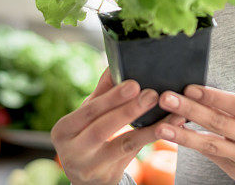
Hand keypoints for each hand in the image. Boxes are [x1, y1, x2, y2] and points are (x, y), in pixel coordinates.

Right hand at [51, 67, 186, 184]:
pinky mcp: (108, 176)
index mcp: (64, 129)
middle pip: (101, 129)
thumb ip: (101, 92)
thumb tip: (115, 61)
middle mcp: (72, 151)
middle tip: (152, 94)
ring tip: (170, 113)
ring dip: (148, 128)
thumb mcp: (86, 116)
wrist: (84, 179)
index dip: (111, 98)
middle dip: (128, 111)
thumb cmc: (86, 137)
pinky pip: (135, 154)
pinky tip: (170, 128)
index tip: (134, 83)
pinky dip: (152, 139)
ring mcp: (90, 167)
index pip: (89, 110)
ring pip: (122, 145)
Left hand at [152, 84, 234, 184]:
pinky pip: (209, 156)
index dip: (212, 96)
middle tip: (167, 99)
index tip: (189, 88)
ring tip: (161, 127)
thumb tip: (198, 92)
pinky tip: (175, 137)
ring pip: (210, 144)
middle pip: (219, 122)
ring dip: (183, 134)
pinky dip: (191, 145)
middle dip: (190, 110)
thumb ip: (231, 107)